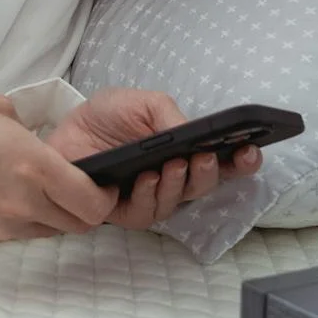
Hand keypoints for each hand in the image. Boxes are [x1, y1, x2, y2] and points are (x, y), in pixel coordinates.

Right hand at [0, 92, 120, 245]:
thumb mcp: (0, 109)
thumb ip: (31, 131)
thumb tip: (42, 144)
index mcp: (34, 165)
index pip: (91, 203)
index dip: (106, 198)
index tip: (104, 186)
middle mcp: (22, 202)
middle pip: (77, 226)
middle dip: (84, 210)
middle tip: (76, 190)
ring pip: (46, 233)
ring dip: (51, 217)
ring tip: (34, 191)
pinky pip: (13, 235)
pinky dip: (18, 221)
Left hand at [43, 86, 262, 229]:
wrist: (66, 129)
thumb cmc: (107, 117)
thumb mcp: (142, 104)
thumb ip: (169, 115)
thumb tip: (193, 133)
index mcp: (184, 152)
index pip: (222, 163)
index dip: (241, 162)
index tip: (251, 152)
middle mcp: (172, 179)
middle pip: (203, 186)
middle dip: (210, 174)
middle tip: (205, 158)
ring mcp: (149, 197)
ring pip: (176, 203)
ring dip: (178, 184)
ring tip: (174, 164)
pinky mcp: (122, 211)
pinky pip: (144, 214)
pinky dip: (149, 196)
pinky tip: (147, 178)